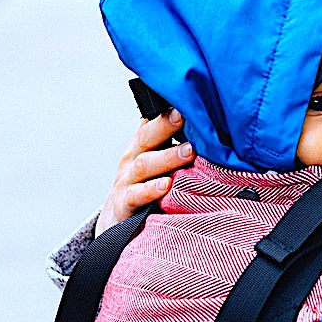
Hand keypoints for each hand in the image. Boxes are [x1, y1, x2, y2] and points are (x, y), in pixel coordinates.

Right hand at [96, 110, 195, 236]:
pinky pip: (136, 196)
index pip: (151, 121)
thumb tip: (205, 124)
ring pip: (144, 165)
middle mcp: (132, 160)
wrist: (116, 222)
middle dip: (166, 125)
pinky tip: (166, 186)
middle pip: (147, 137)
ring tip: (188, 151)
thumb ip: (172, 145)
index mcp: (141, 146)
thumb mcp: (154, 162)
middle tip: (186, 115)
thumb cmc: (143, 187)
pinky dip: (150, 190)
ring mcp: (126, 182)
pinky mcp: (124, 206)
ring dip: (167, 157)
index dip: (166, 110)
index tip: (185, 99)